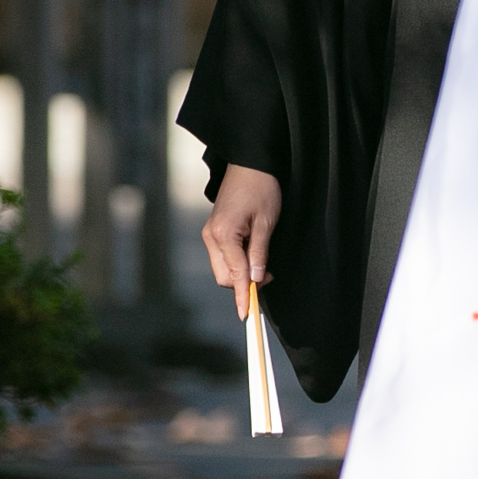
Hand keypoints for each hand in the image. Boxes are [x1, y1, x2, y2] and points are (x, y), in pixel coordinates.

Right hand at [202, 163, 282, 293]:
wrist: (250, 164)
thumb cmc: (261, 188)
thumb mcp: (266, 222)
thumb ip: (259, 253)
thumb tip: (255, 280)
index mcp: (223, 234)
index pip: (233, 274)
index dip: (241, 296)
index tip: (246, 314)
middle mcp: (211, 236)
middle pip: (224, 276)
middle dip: (243, 284)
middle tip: (268, 275)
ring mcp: (209, 234)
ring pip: (222, 269)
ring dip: (240, 273)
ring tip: (263, 263)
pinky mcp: (213, 231)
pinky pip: (222, 257)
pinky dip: (236, 263)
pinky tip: (251, 255)